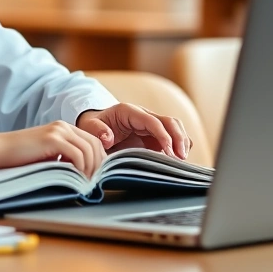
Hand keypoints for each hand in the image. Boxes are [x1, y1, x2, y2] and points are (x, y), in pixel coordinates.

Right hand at [0, 122, 106, 177]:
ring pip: (88, 149)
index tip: (96, 175)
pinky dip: (81, 168)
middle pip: (94, 144)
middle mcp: (63, 126)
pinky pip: (77, 154)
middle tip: (94, 181)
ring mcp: (58, 131)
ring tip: (86, 183)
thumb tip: (83, 173)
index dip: (99, 159)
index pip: (92, 141)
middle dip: (98, 164)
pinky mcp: (52, 139)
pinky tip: (77, 178)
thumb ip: (63, 158)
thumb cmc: (19, 157)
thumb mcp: (46, 155)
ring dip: (91, 168)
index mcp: (63, 128)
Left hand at [75, 104, 191, 159]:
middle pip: (169, 121)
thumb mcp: (89, 127)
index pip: (152, 121)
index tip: (168, 151)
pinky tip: (180, 158)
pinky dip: (178, 146)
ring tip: (183, 160)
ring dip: (182, 141)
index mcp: (129, 112)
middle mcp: (143, 115)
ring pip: (174, 128)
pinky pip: (171, 137)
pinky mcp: (153, 135)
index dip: (163, 135)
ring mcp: (150, 125)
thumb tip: (108, 138)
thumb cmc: (92, 125)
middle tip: (181, 158)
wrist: (94, 125)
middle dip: (178, 138)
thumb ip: (97, 131)